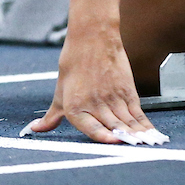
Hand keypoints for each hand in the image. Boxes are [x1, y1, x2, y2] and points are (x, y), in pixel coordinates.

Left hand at [22, 23, 163, 144]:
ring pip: (127, 121)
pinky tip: (149, 132)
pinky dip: (143, 123)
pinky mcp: (126, 90)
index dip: (104, 137)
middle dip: (125, 139)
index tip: (114, 143)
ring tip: (147, 145)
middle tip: (136, 148)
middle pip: (114, 126)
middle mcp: (96, 103)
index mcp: (76, 107)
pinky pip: (136, 111)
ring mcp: (113, 97)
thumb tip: (35, 129)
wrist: (93, 37)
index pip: (92, 128)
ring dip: (137, 135)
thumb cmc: (74, 63)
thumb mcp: (59, 92)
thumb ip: (51, 116)